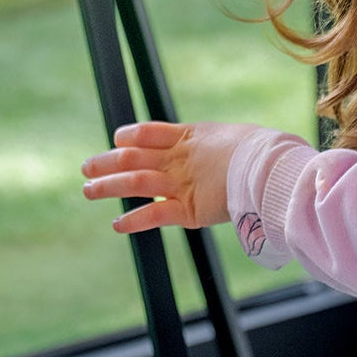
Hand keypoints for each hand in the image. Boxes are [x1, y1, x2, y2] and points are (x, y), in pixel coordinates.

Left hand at [81, 121, 262, 233]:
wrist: (269, 167)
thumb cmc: (262, 151)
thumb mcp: (236, 138)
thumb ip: (222, 146)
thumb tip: (232, 147)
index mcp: (190, 135)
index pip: (148, 132)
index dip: (128, 136)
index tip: (116, 140)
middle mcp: (179, 158)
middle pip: (133, 156)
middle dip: (107, 162)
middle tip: (86, 167)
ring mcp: (180, 182)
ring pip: (134, 182)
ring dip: (107, 187)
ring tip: (87, 191)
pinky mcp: (188, 209)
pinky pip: (154, 215)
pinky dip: (134, 220)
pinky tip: (118, 225)